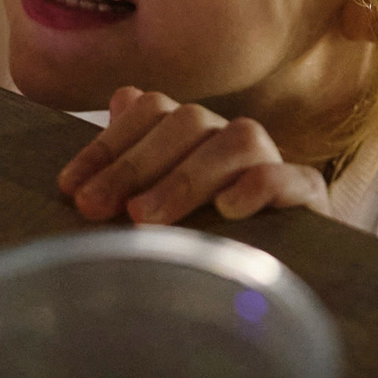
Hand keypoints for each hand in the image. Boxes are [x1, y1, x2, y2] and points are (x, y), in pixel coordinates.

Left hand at [58, 88, 328, 225]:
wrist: (284, 279)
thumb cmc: (209, 244)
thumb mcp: (162, 210)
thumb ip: (137, 163)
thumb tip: (120, 98)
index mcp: (195, 136)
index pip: (151, 110)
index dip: (108, 145)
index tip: (70, 188)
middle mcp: (232, 139)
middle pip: (188, 122)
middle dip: (134, 164)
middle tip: (95, 208)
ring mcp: (274, 163)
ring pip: (239, 140)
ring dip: (186, 177)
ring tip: (145, 219)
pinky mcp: (307, 197)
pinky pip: (289, 177)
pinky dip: (257, 186)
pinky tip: (226, 211)